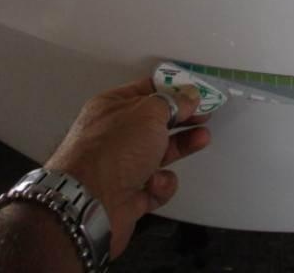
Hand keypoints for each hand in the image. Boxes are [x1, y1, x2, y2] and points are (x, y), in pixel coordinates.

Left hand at [45, 77, 210, 256]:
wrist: (90, 204)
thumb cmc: (113, 151)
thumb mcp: (149, 113)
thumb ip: (173, 102)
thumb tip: (188, 96)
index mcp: (112, 107)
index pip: (146, 90)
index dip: (173, 89)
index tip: (196, 91)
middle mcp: (114, 134)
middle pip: (155, 122)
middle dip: (182, 119)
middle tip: (203, 115)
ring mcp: (121, 165)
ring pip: (159, 153)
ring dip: (181, 147)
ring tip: (200, 139)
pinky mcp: (129, 194)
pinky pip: (156, 185)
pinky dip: (161, 184)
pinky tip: (155, 182)